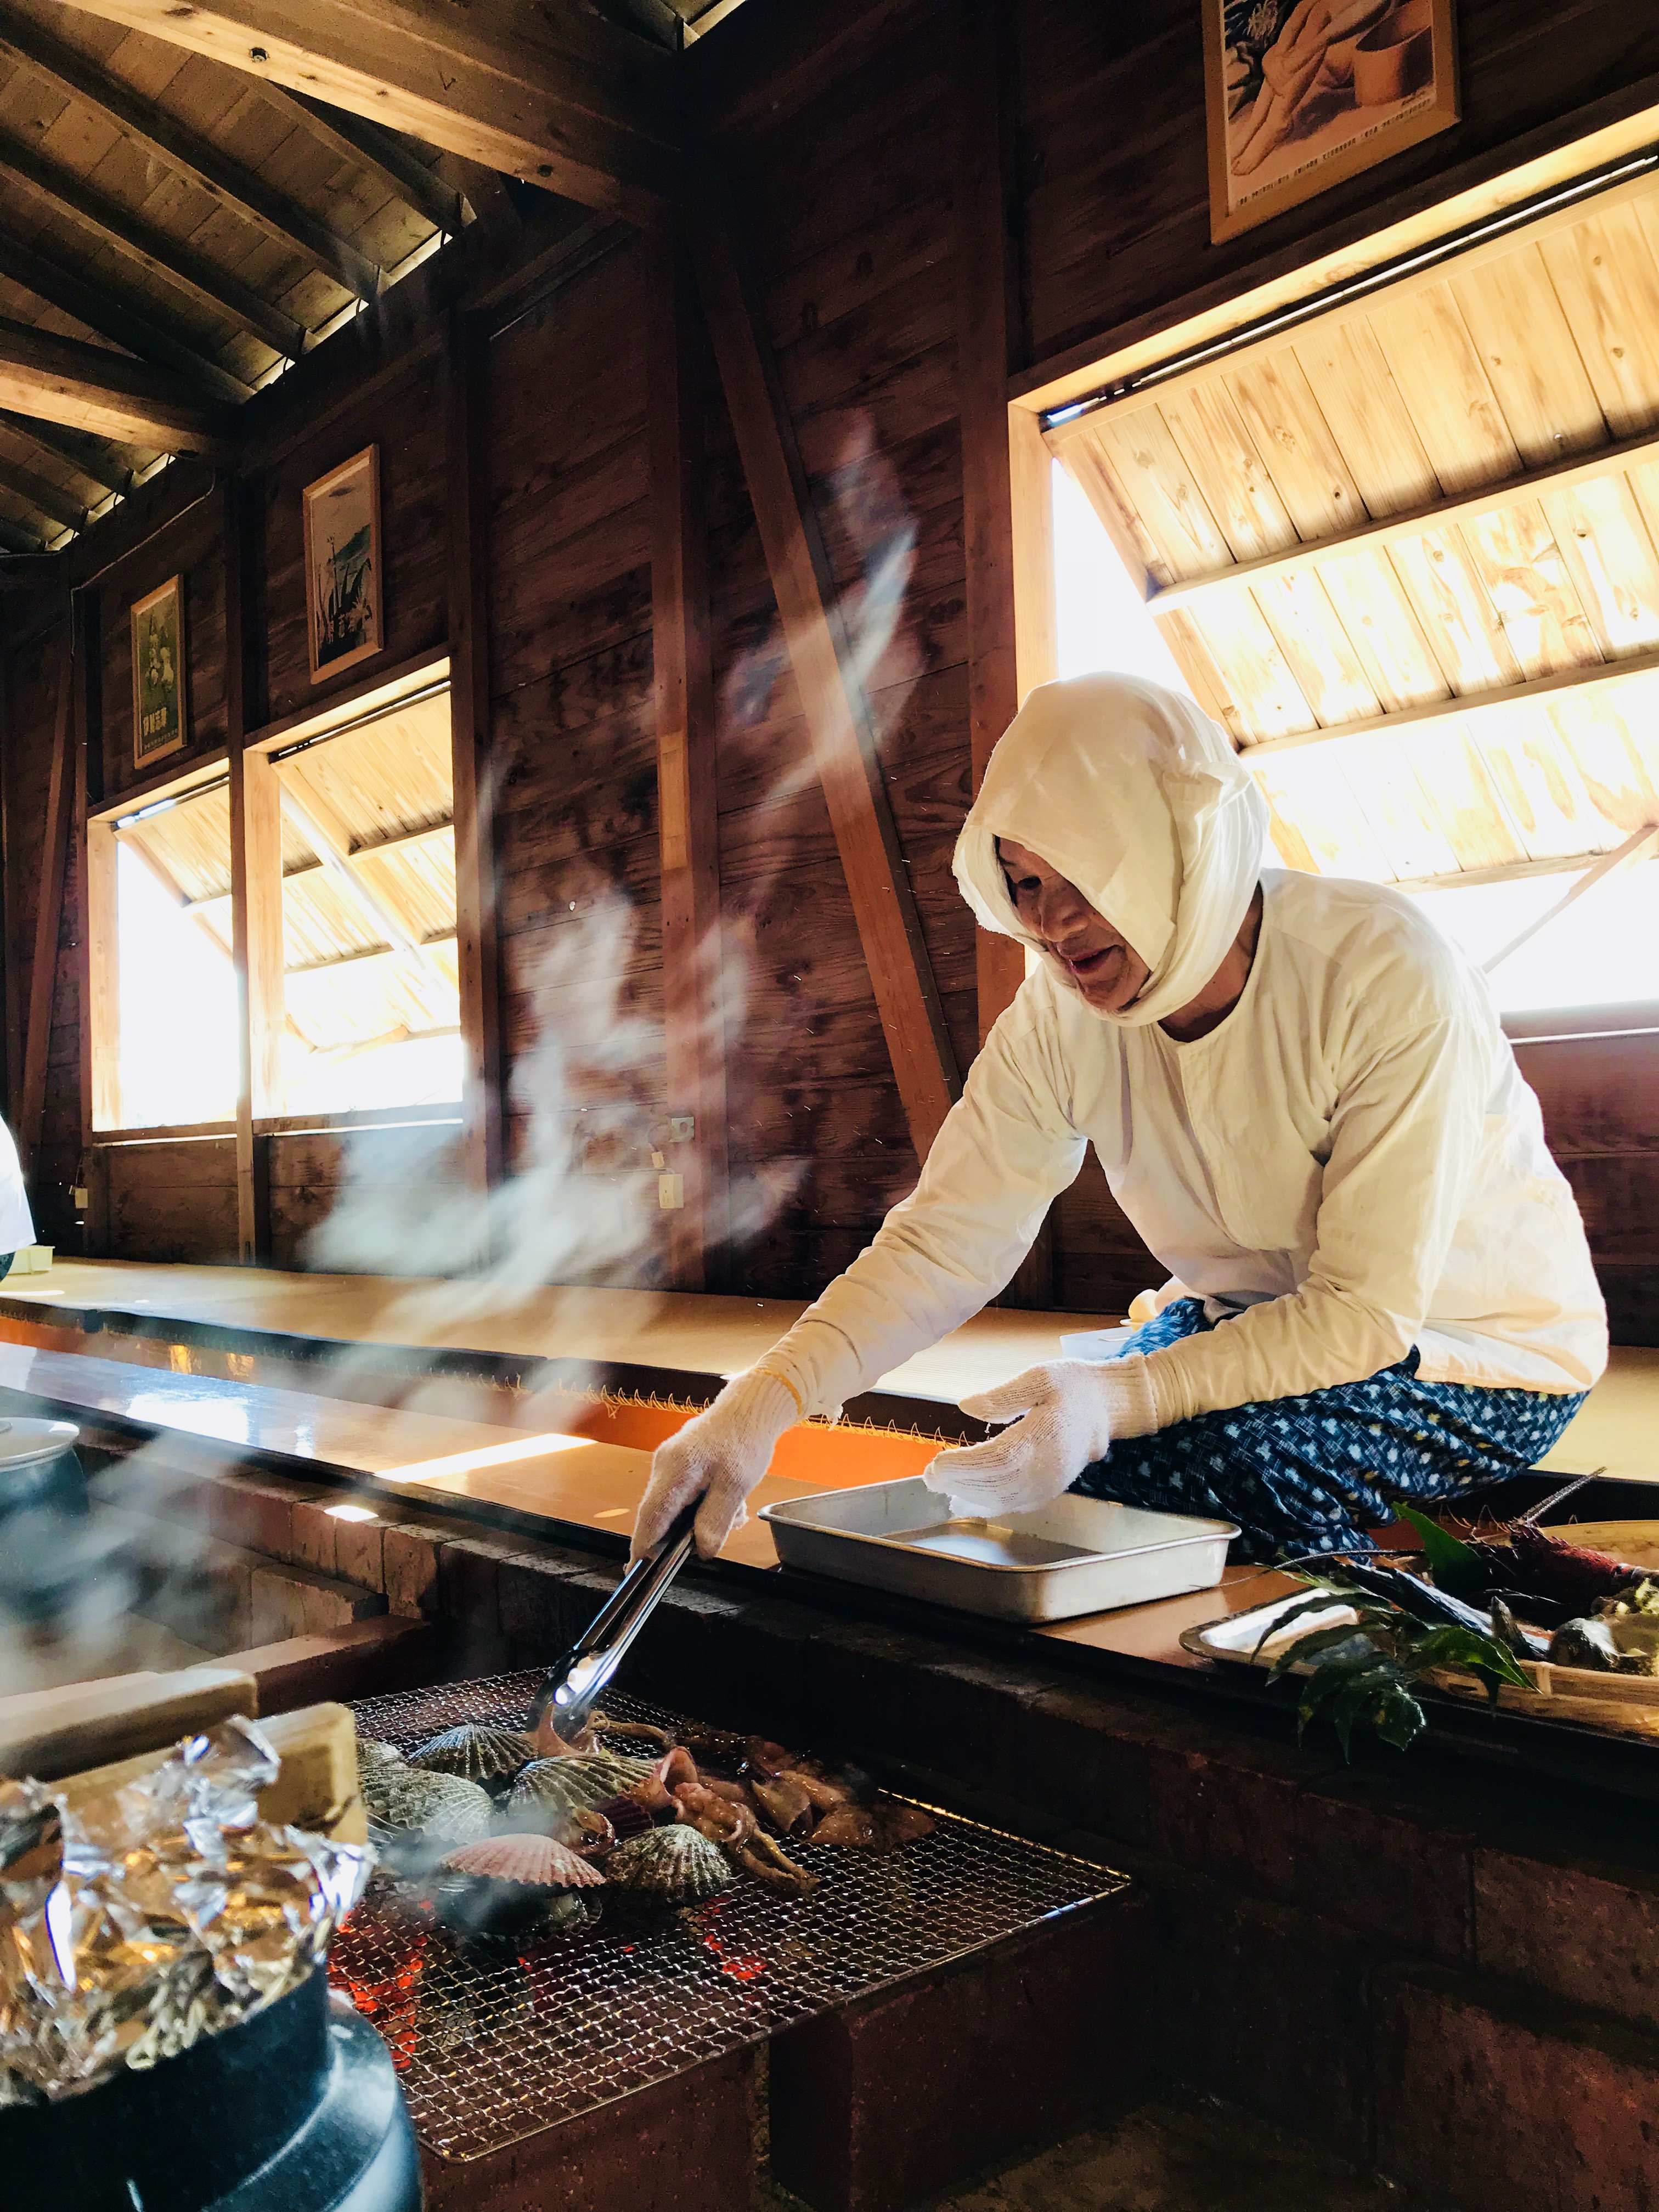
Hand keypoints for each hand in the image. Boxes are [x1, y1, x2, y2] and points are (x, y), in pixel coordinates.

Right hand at [631, 1370, 799, 1561]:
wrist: (751, 1407)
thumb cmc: (744, 1441)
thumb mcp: (736, 1486)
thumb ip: (715, 1520)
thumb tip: (702, 1550)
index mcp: (674, 1471)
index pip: (650, 1517)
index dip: (643, 1547)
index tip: (638, 1570)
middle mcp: (664, 1466)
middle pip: (658, 1514)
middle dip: (681, 1535)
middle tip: (706, 1546)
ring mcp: (670, 1463)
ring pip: (674, 1506)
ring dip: (700, 1518)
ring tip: (734, 1513)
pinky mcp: (680, 1462)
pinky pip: (683, 1494)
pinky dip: (703, 1504)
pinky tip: (730, 1502)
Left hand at [922, 1356, 1155, 1517]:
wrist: (1108, 1406)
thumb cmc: (1074, 1386)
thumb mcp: (1040, 1377)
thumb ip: (1003, 1396)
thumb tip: (966, 1407)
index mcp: (1047, 1435)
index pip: (998, 1461)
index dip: (964, 1467)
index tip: (936, 1463)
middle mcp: (1051, 1467)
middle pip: (997, 1486)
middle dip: (960, 1483)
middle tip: (930, 1475)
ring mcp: (1052, 1483)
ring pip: (1004, 1501)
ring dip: (969, 1496)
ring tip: (943, 1484)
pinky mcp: (1050, 1489)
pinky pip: (1015, 1505)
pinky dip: (987, 1504)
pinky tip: (966, 1498)